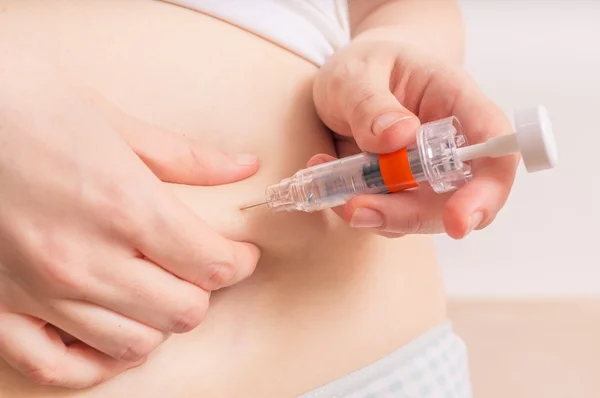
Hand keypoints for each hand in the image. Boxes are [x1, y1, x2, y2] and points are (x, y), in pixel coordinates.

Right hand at [0, 49, 259, 387]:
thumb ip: (187, 157)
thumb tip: (243, 167)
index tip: (240, 253)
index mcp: (124, 206)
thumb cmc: (25, 103)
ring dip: (159, 323)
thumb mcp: (113, 121)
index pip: (211, 264)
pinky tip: (109, 337)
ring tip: (157, 292)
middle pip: (183, 312)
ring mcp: (41, 292)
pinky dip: (96, 364)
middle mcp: (86, 259)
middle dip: (204, 290)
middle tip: (199, 266)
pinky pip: (58, 370)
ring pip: (133, 345)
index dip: (239, 261)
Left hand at [313, 39, 517, 238]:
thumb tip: (399, 136)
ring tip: (327, 176)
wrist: (357, 76)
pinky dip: (355, 204)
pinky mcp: (401, 191)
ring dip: (374, 212)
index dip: (485, 193)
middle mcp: (452, 147)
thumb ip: (371, 103)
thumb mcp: (356, 72)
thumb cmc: (368, 64)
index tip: (456, 222)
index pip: (495, 154)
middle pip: (456, 200)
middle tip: (356, 208)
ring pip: (417, 215)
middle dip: (408, 216)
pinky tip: (326, 171)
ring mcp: (427, 174)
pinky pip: (386, 214)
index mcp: (459, 104)